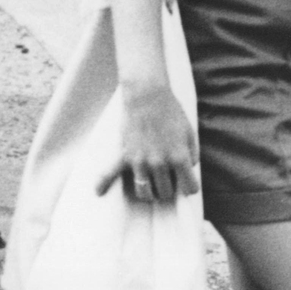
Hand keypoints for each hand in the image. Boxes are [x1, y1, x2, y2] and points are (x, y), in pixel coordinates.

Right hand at [109, 79, 199, 202]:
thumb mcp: (190, 132)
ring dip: (150, 192)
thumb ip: (192, 154)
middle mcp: (160, 164)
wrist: (148, 96)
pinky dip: (102, 184)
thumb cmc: (172, 112)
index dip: (190, 187)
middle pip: (166, 193)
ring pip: (144, 193)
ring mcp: (139, 161)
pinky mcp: (123, 155)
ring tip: (152, 186)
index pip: (190, 188)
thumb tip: (188, 169)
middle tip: (169, 180)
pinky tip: (98, 192)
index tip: (188, 183)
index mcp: (179, 158)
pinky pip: (109, 174)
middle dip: (170, 189)